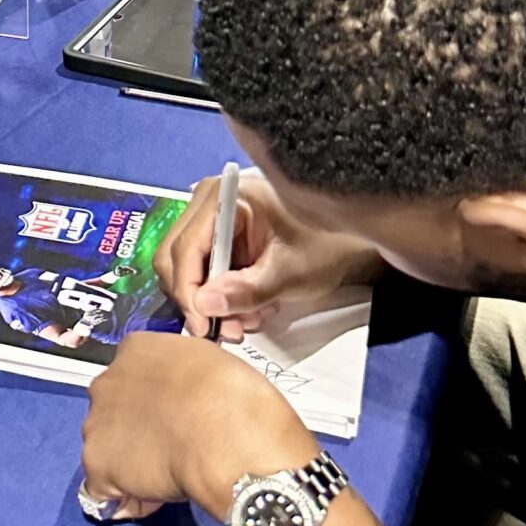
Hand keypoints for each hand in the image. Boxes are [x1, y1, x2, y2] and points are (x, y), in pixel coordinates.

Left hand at [80, 329, 315, 524]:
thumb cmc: (233, 397)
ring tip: (167, 473)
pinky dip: (128, 499)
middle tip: (169, 445)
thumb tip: (186, 396)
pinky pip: (105, 489)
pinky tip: (156, 498)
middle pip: (112, 411)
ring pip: (106, 448)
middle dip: (135, 429)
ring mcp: (96, 424)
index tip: (171, 416)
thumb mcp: (208, 364)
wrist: (225, 434)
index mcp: (136, 350)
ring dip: (129, 462)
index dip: (152, 402)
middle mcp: (106, 382)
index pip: (132, 377)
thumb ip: (183, 376)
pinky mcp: (98, 465)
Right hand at [157, 166, 378, 342]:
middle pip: (176, 259)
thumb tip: (204, 305)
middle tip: (229, 330)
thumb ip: (247, 290)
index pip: (185, 248)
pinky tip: (248, 307)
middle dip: (199, 300)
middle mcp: (207, 201)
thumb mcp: (289, 271)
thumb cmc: (325, 243)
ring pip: (186, 269)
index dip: (189, 292)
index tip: (204, 328)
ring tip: (246, 321)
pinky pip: (201, 271)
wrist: (349, 237)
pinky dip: (218, 296)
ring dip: (210, 302)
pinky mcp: (217, 236)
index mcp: (225, 195)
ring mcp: (210, 218)